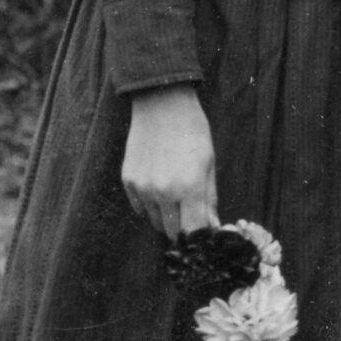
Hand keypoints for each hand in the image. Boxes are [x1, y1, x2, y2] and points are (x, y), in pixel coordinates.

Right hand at [121, 86, 218, 238]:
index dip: (199, 238)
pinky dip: (149, 205)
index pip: (193, 233)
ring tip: (174, 193)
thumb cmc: (191, 130)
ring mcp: (143, 188)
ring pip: (155, 221)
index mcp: (189, 188)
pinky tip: (157, 185)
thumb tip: (212, 226)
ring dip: (166, 216)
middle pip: (172, 232)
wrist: (161, 103)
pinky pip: (139, 208)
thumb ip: (209, 198)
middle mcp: (164, 193)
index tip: (203, 234)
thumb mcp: (208, 163)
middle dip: (183, 228)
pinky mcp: (128, 181)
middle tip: (189, 213)